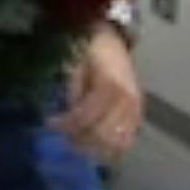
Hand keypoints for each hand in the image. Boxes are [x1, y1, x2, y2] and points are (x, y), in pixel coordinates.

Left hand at [49, 24, 143, 162]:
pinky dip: (111, 147)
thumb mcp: (76, 68)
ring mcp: (136, 110)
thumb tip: (67, 120)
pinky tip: (96, 143)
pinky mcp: (139, 114)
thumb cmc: (91, 52)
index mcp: (109, 87)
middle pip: (101, 135)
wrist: (113, 42)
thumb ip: (74, 95)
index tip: (50, 125)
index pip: (84, 117)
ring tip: (78, 142)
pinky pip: (127, 140)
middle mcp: (126, 101)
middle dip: (79, 139)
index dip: (65, 125)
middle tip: (63, 137)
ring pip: (116, 143)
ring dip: (95, 147)